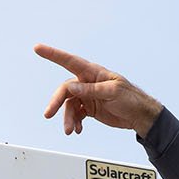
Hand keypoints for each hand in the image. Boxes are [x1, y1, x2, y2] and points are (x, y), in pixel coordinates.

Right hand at [35, 45, 162, 137]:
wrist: (140, 116)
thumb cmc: (131, 99)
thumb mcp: (113, 92)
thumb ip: (91, 90)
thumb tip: (72, 86)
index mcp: (93, 73)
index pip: (69, 61)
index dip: (53, 54)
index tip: (38, 48)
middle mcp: (87, 82)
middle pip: (65, 90)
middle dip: (56, 103)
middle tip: (49, 114)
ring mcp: (88, 96)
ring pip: (69, 105)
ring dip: (67, 118)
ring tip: (70, 130)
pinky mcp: (90, 108)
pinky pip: (76, 114)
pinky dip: (75, 122)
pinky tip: (78, 130)